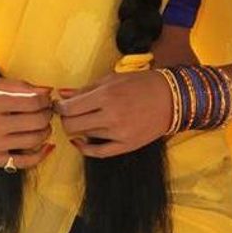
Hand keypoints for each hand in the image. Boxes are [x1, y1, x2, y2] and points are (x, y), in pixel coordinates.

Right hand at [0, 77, 54, 168]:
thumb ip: (20, 86)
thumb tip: (48, 91)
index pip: (34, 102)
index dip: (45, 100)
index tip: (44, 99)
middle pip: (38, 121)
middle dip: (47, 114)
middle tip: (45, 111)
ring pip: (35, 140)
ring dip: (46, 131)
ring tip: (41, 125)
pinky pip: (26, 161)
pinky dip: (41, 154)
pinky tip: (47, 146)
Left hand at [55, 69, 171, 157]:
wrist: (172, 99)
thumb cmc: (141, 84)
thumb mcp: (113, 79)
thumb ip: (86, 89)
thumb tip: (61, 94)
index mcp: (106, 95)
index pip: (69, 108)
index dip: (59, 107)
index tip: (60, 105)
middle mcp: (111, 116)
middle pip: (71, 125)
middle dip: (65, 120)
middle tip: (69, 114)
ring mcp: (119, 134)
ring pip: (83, 136)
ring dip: (79, 129)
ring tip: (86, 119)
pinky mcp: (126, 146)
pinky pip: (97, 153)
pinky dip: (84, 147)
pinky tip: (81, 141)